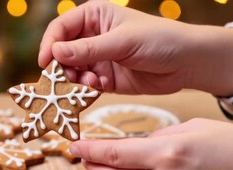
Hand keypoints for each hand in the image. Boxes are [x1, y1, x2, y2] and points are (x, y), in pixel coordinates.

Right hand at [39, 0, 232, 95]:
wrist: (187, 63)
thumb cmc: (159, 40)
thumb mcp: (122, 42)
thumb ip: (88, 49)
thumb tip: (55, 52)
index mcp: (94, 17)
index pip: (60, 28)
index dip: (49, 44)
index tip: (45, 63)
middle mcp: (92, 37)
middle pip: (61, 52)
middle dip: (62, 67)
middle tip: (67, 79)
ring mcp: (97, 58)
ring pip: (71, 71)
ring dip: (75, 80)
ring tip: (91, 83)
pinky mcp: (103, 78)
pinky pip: (84, 85)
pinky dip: (86, 89)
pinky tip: (99, 88)